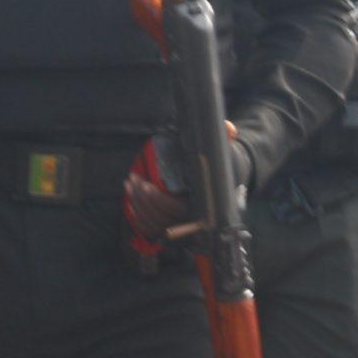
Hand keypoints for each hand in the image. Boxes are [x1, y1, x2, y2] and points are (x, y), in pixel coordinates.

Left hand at [124, 130, 249, 242]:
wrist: (220, 184)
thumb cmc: (218, 168)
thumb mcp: (225, 152)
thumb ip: (227, 138)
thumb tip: (228, 128)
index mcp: (201, 206)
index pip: (175, 209)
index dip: (158, 200)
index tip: (145, 185)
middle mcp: (190, 220)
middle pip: (160, 217)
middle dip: (142, 199)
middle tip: (133, 180)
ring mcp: (179, 226)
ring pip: (152, 223)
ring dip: (136, 205)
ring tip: (130, 184)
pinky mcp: (169, 227)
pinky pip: (150, 229)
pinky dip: (137, 216)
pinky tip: (131, 199)